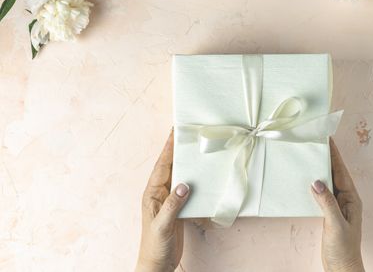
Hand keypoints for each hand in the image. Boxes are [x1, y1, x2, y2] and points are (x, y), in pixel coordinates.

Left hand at [136, 130, 189, 271]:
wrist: (158, 264)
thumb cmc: (154, 246)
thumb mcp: (163, 225)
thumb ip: (173, 205)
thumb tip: (184, 185)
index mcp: (152, 194)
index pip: (161, 166)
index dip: (167, 149)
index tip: (174, 132)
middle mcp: (160, 194)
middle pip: (170, 167)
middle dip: (177, 150)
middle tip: (187, 134)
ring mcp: (169, 201)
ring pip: (179, 176)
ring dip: (186, 164)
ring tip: (196, 150)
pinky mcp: (178, 209)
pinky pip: (186, 190)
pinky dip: (194, 181)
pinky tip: (202, 176)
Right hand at [311, 139, 364, 271]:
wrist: (341, 267)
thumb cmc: (343, 248)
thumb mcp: (335, 224)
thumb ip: (327, 202)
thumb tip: (316, 181)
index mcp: (351, 198)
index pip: (341, 171)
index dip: (334, 154)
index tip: (327, 139)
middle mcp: (346, 199)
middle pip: (335, 173)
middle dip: (327, 157)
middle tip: (317, 141)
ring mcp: (337, 205)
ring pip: (328, 181)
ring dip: (320, 168)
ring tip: (311, 155)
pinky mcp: (329, 212)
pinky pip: (322, 192)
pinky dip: (315, 183)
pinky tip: (307, 180)